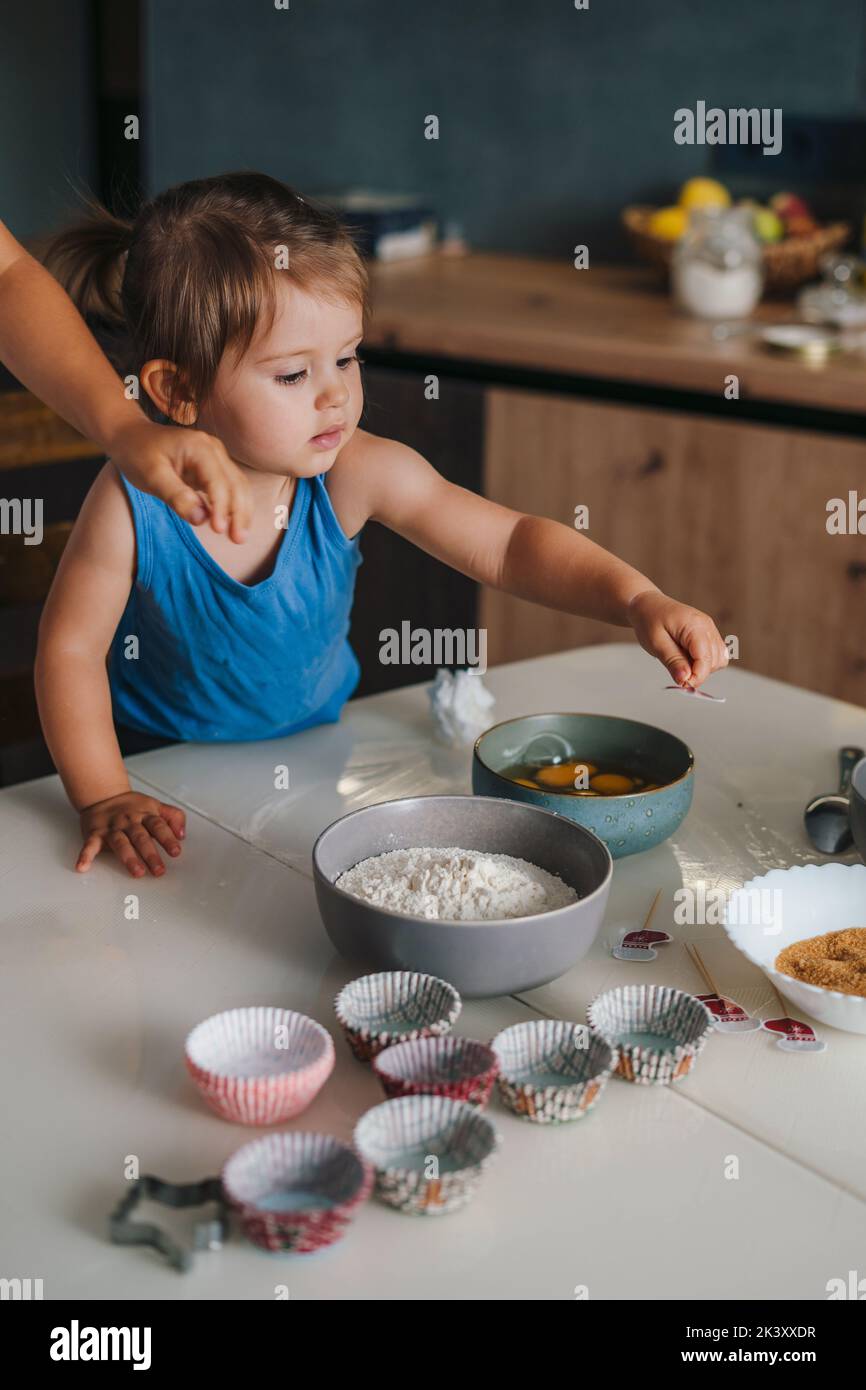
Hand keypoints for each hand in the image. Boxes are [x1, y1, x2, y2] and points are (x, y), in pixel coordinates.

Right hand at [77, 792, 185, 876]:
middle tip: (159, 870)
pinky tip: (83, 866)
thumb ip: (174, 817)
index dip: (168, 838)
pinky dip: (85, 855)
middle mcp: (129, 821)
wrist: (104, 794)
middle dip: (150, 854)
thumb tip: (182, 834)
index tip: (176, 851)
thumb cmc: (133, 806)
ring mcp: (112, 828)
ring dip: (128, 858)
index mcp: (146, 814)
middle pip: (141, 837)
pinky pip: (90, 845)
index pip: (159, 826)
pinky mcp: (95, 833)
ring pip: (121, 843)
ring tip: (137, 872)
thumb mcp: (157, 806)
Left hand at [105, 418, 251, 542]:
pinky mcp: (214, 467)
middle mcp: (214, 449)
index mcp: (199, 447)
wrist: (131, 436)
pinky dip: (234, 506)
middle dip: (239, 513)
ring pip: (239, 486)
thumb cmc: (138, 454)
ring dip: (241, 512)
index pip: (218, 482)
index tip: (218, 530)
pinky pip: (230, 487)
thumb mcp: (151, 476)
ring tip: (239, 537)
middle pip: (236, 484)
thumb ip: (176, 496)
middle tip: (238, 541)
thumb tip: (201, 519)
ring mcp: (216, 457)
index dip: (221, 507)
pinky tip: (233, 525)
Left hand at [627, 589, 728, 687]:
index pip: (706, 658)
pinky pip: (716, 654)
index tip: (682, 684)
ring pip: (719, 659)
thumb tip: (685, 679)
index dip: (697, 676)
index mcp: (694, 626)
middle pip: (715, 661)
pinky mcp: (708, 633)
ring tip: (680, 663)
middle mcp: (707, 626)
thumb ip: (673, 661)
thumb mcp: (655, 643)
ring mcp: (710, 629)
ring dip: (702, 668)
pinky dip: (704, 662)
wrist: (648, 604)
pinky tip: (687, 659)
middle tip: (677, 672)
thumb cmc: (649, 621)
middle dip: (699, 673)